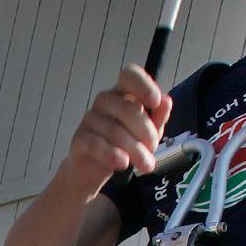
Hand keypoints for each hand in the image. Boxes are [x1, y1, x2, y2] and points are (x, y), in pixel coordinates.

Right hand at [61, 65, 172, 193]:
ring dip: (136, 150)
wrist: (91, 169)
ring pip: (116, 131)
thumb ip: (158, 117)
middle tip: (153, 149)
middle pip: (129, 109)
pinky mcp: (79, 139)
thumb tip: (167, 102)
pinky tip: (123, 164)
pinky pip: (97, 144)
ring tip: (146, 164)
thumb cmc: (121, 145)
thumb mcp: (146, 132)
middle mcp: (104, 101)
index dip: (144, 85)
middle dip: (147, 132)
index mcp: (122, 93)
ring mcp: (89, 119)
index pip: (129, 75)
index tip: (156, 102)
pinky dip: (112, 155)